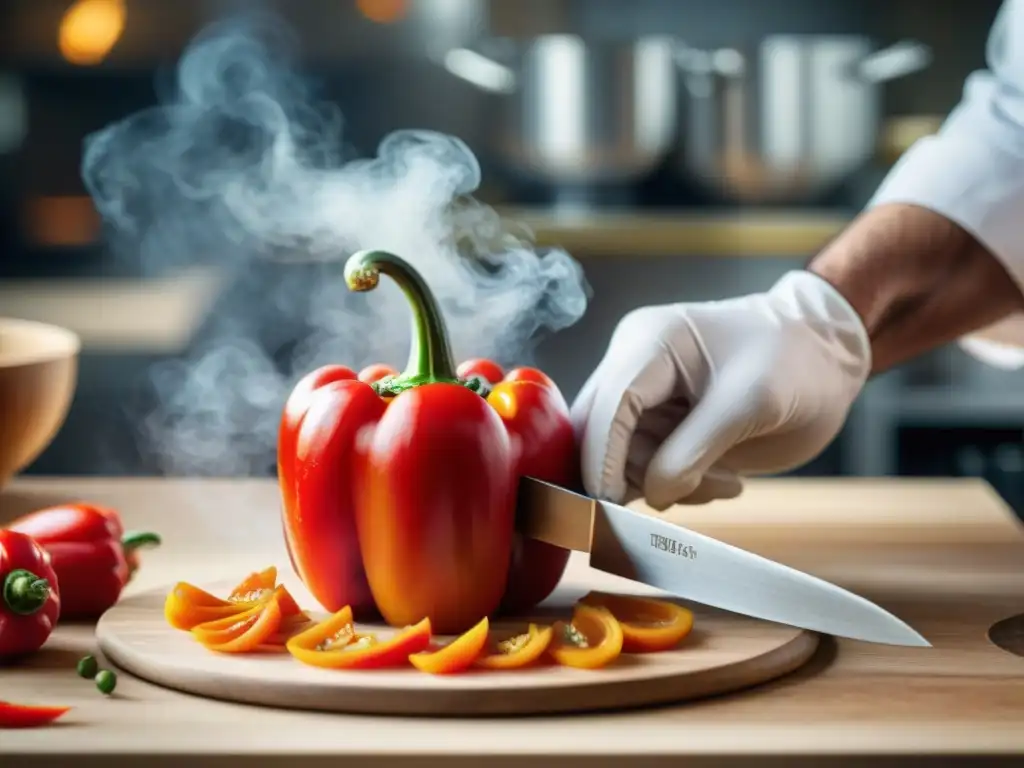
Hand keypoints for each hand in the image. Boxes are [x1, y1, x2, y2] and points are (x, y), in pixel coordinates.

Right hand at [570, 271, 871, 509]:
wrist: (826, 357)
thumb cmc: (798, 363)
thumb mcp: (753, 404)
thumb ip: (693, 451)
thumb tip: (652, 494)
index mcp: (651, 341)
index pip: (607, 405)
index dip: (602, 458)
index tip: (607, 505)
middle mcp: (635, 364)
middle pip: (600, 434)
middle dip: (637, 473)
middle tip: (698, 486)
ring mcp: (644, 396)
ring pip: (619, 460)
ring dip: (667, 484)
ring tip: (723, 478)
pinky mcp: (657, 424)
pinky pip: (643, 469)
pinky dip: (676, 485)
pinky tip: (721, 477)